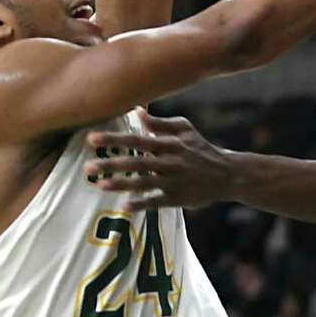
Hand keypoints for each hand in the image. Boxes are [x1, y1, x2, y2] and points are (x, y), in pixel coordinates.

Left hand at [86, 113, 234, 211]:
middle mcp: (170, 162)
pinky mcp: (178, 198)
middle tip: (88, 166)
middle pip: (136, 162)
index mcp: (169, 143)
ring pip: (143, 183)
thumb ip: (160, 123)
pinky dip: (142, 203)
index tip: (92, 138)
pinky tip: (125, 206)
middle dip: (111, 163)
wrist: (227, 174)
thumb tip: (136, 110)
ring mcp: (174, 181)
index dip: (114, 139)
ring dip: (121, 184)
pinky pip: (157, 201)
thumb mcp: (185, 130)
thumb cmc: (201, 149)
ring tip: (100, 184)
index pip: (137, 139)